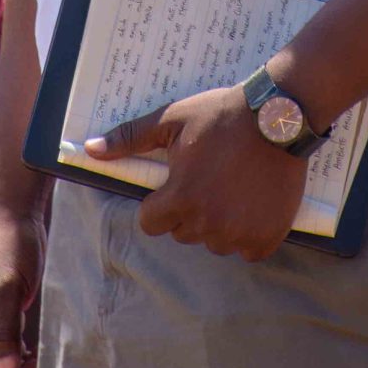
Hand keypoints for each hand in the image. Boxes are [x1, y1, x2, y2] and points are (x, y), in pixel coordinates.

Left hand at [87, 84, 308, 262]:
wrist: (278, 116)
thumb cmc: (221, 115)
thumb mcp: (172, 120)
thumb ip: (129, 138)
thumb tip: (90, 149)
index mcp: (180, 198)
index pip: (151, 223)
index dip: (160, 203)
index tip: (178, 182)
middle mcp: (207, 223)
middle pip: (183, 233)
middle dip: (190, 211)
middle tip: (209, 179)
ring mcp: (238, 233)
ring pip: (215, 244)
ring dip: (219, 224)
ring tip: (234, 189)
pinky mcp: (267, 237)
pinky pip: (248, 252)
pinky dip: (250, 235)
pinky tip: (254, 205)